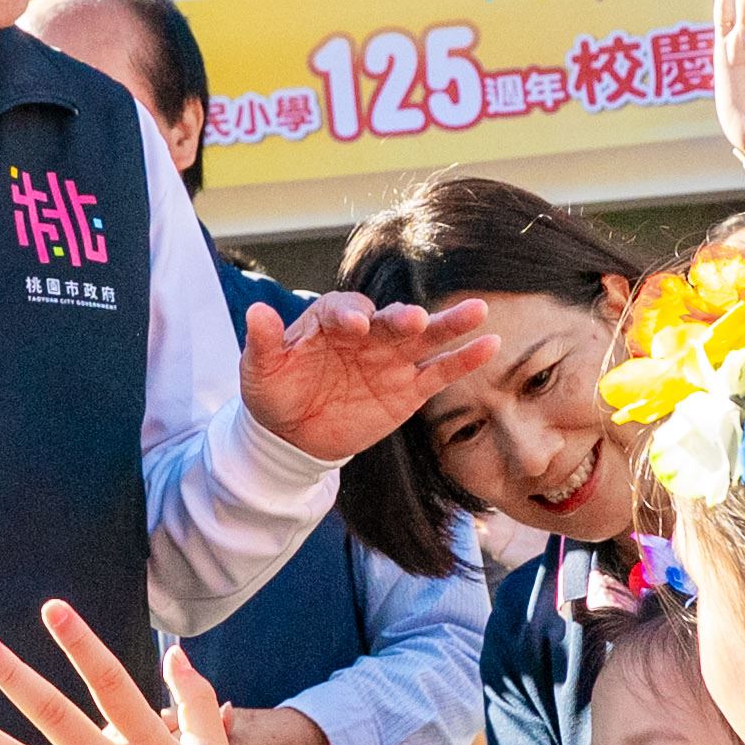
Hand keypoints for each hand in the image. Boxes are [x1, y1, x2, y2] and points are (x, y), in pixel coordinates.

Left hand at [238, 292, 499, 465]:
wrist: (293, 434)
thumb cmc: (275, 392)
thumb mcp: (260, 369)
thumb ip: (262, 341)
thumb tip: (256, 312)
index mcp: (331, 321)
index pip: (345, 310)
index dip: (350, 316)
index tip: (355, 327)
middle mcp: (368, 334)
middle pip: (391, 320)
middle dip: (403, 319)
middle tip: (413, 320)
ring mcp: (391, 361)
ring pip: (426, 338)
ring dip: (449, 325)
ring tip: (477, 312)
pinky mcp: (408, 390)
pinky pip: (440, 372)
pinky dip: (464, 359)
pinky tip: (488, 344)